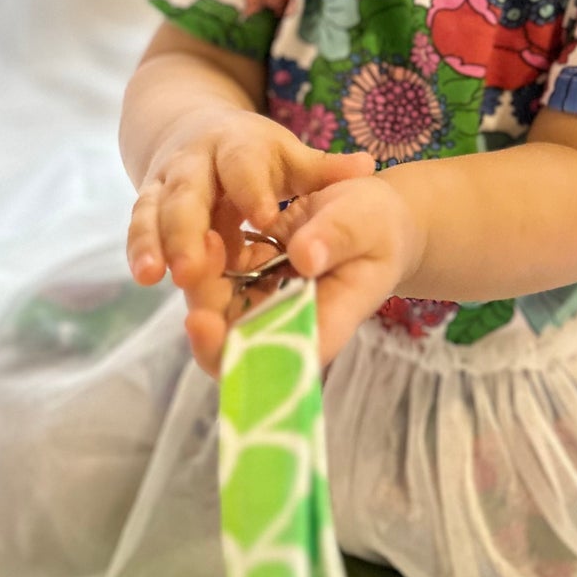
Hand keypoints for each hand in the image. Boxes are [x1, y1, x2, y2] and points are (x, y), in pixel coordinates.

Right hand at [126, 114, 373, 292]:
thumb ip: (322, 169)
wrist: (192, 130)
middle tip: (194, 268)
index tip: (265, 218)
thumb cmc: (254, 155)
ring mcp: (165, 183)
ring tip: (157, 276)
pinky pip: (140, 227)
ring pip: (154, 210)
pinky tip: (145, 276)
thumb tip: (367, 166)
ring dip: (154, 242)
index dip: (252, 189)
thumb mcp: (288, 155)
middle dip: (188, 229)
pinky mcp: (147, 205)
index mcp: (236, 145)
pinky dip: (140, 250)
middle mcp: (195, 161)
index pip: (242, 165)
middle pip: (189, 192)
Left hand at [184, 167, 425, 376]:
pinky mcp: (251, 279)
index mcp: (325, 322)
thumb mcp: (366, 221)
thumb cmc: (378, 225)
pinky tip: (210, 227)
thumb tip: (304, 258)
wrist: (372, 216)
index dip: (233, 354)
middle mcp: (288, 323)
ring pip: (218, 311)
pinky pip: (217, 280)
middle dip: (205, 310)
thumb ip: (337, 237)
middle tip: (197, 260)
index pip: (276, 360)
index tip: (200, 320)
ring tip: (206, 236)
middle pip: (235, 343)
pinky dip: (206, 260)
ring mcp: (266, 303)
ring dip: (201, 282)